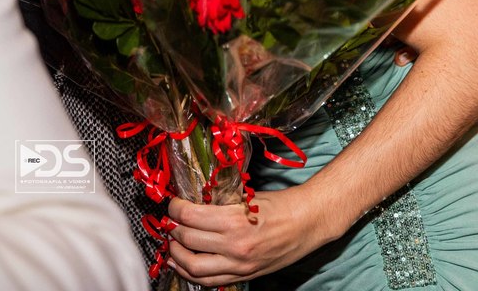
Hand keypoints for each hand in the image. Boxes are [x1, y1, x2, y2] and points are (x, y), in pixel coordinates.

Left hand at [166, 186, 339, 284]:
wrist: (307, 222)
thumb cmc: (279, 205)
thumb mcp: (245, 196)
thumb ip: (218, 201)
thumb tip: (191, 201)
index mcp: (233, 220)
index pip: (189, 216)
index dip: (174, 209)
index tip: (172, 204)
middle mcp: (234, 245)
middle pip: (187, 240)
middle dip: (173, 230)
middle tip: (170, 222)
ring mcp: (239, 264)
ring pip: (193, 267)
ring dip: (176, 255)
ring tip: (172, 244)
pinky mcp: (245, 275)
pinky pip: (210, 280)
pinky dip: (191, 273)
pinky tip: (181, 265)